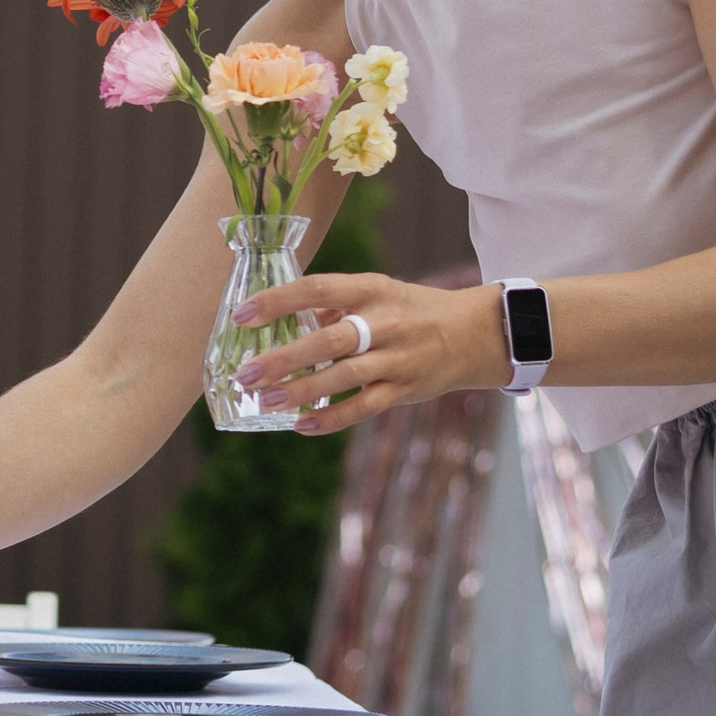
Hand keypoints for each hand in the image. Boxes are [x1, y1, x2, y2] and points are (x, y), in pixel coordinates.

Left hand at [234, 272, 507, 435]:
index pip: (318, 289)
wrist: (473, 334)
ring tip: (265, 400)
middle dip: (284, 358)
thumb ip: (332, 305)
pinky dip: (332, 419)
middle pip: (329, 340)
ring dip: (302, 391)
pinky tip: (301, 426)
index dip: (278, 302)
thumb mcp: (377, 293)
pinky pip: (365, 408)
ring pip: (344, 377)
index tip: (242, 315)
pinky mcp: (405, 391)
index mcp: (373, 289)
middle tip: (245, 373)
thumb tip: (278, 320)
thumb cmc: (410, 310)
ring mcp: (397, 359)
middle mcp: (385, 323)